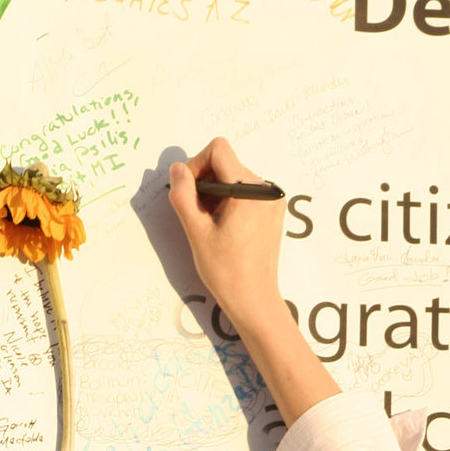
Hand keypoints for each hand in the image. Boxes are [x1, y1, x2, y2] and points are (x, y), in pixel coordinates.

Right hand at [168, 137, 286, 337]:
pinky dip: (229, 202)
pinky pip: (245, 192)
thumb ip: (183, 195)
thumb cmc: (226, 272)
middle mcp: (267, 189)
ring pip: (233, 177)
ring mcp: (272, 200)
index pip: (218, 150)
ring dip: (215, 194)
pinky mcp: (272, 210)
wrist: (254, 300)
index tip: (189, 193)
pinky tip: (224, 227)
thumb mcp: (197, 232)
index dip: (196, 165)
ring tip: (211, 224)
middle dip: (205, 182)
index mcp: (250, 190)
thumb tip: (177, 169)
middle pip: (226, 162)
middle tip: (198, 215)